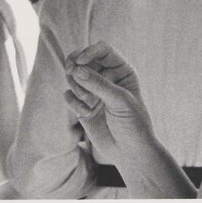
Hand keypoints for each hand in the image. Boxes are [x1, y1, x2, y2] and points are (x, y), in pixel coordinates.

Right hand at [64, 41, 153, 164]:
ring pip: (73, 76)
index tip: (79, 61)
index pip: (102, 50)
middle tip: (70, 72)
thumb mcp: (120, 101)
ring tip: (88, 102)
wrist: (129, 152)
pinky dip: (74, 102)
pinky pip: (69, 94)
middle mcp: (106, 76)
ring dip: (77, 87)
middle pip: (83, 59)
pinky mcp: (82, 104)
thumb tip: (76, 69)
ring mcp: (93, 90)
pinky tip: (85, 113)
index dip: (89, 51)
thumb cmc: (133, 124)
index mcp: (121, 69)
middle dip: (76, 67)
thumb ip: (98, 84)